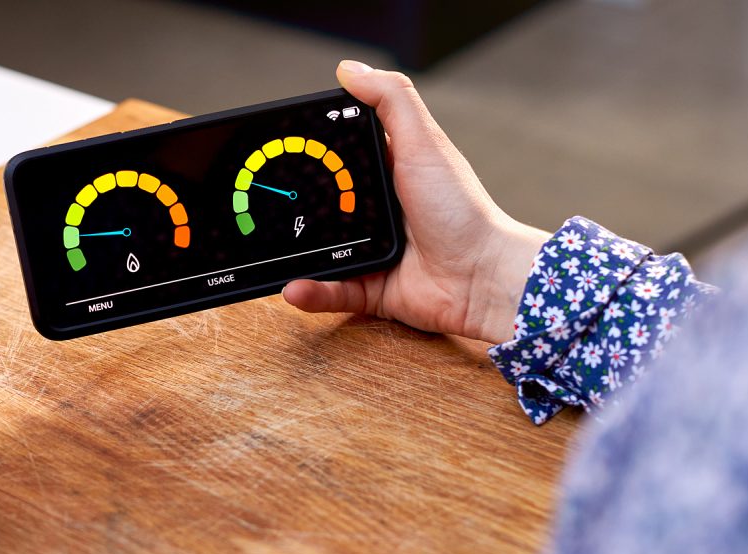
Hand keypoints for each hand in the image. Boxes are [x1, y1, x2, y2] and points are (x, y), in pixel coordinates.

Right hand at [283, 60, 548, 343]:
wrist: (482, 277)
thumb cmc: (462, 209)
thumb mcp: (424, 143)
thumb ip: (391, 101)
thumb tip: (349, 69)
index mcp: (386, 173)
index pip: (339, 157)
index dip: (312, 151)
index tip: (282, 147)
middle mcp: (375, 212)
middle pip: (320, 204)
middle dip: (293, 207)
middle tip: (265, 205)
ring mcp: (369, 251)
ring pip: (318, 252)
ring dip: (294, 256)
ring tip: (272, 254)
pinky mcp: (370, 288)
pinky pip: (330, 290)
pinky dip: (311, 291)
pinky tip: (294, 287)